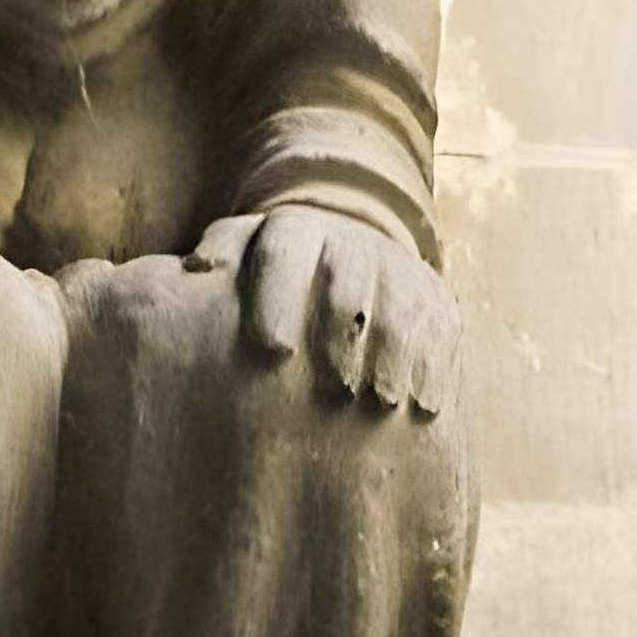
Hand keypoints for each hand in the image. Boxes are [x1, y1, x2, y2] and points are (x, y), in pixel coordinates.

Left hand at [187, 207, 456, 415]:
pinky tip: (422, 406)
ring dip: (390, 356)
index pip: (285, 248)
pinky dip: (433, 367)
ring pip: (398, 310)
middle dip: (340, 336)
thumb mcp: (244, 253)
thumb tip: (197, 268)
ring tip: (379, 404)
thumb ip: (222, 252)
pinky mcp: (435, 299)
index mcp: (295, 230)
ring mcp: (397, 271)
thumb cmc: (270, 274)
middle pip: (346, 287)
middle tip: (333, 388)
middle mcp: (350, 244)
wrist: (346, 246)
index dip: (279, 295)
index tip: (273, 349)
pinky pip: (439, 329)